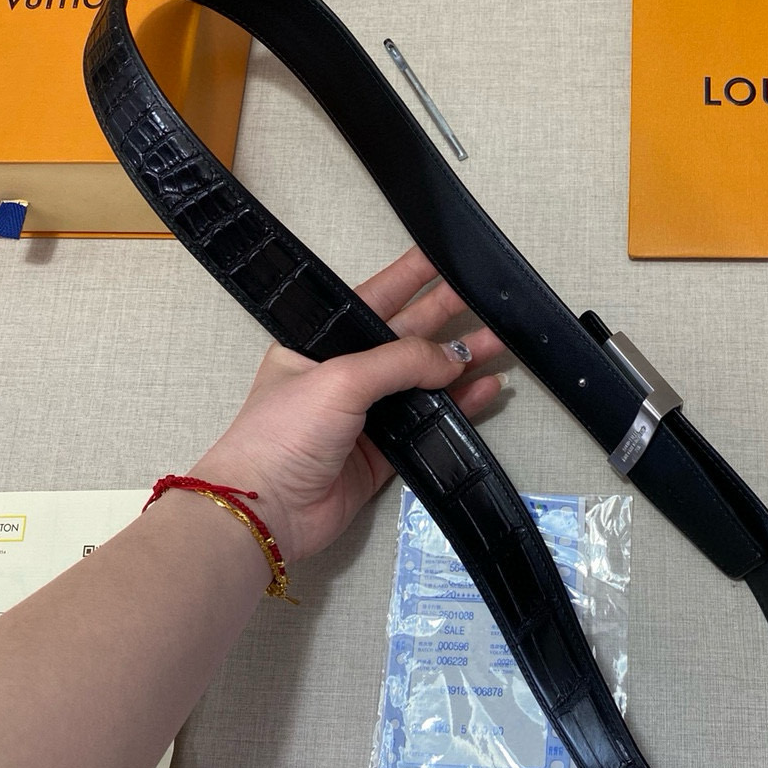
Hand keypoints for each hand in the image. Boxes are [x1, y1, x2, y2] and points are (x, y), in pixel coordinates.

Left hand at [190, 247, 506, 561]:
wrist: (267, 511)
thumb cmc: (281, 435)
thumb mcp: (340, 378)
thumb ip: (399, 361)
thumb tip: (450, 357)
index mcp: (319, 344)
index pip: (373, 300)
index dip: (408, 277)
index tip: (441, 257)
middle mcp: (344, 376)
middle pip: (406, 337)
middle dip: (446, 318)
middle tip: (486, 301)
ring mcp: (366, 415)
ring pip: (425, 380)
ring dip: (460, 362)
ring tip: (500, 344)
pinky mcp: (385, 453)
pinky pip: (431, 421)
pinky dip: (460, 406)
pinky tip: (486, 390)